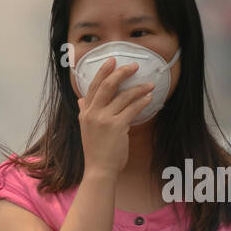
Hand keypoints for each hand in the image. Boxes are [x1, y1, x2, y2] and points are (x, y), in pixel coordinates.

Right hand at [76, 57, 154, 177]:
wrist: (99, 170)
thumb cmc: (96, 151)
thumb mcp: (85, 129)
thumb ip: (84, 112)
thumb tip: (81, 99)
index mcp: (85, 113)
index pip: (93, 87)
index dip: (102, 72)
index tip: (112, 61)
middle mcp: (92, 114)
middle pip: (107, 86)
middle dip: (121, 73)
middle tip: (134, 66)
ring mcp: (103, 120)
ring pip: (123, 96)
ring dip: (138, 88)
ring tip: (149, 84)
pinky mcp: (117, 127)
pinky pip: (132, 108)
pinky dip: (142, 101)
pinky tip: (149, 97)